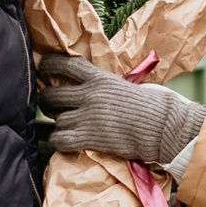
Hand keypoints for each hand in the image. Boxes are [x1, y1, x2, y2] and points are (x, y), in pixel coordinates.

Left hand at [36, 51, 205, 165]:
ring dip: (58, 125)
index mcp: (98, 78)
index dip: (49, 64)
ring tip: (66, 128)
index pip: (64, 64)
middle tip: (53, 106)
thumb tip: (92, 84)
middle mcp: (88, 94)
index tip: (42, 67)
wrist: (163, 126)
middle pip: (50, 94)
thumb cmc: (152, 105)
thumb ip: (104, 84)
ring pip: (55, 119)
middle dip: (48, 101)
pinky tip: (67, 142)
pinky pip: (59, 139)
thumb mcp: (125, 85)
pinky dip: (59, 142)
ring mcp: (86, 116)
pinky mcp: (88, 137)